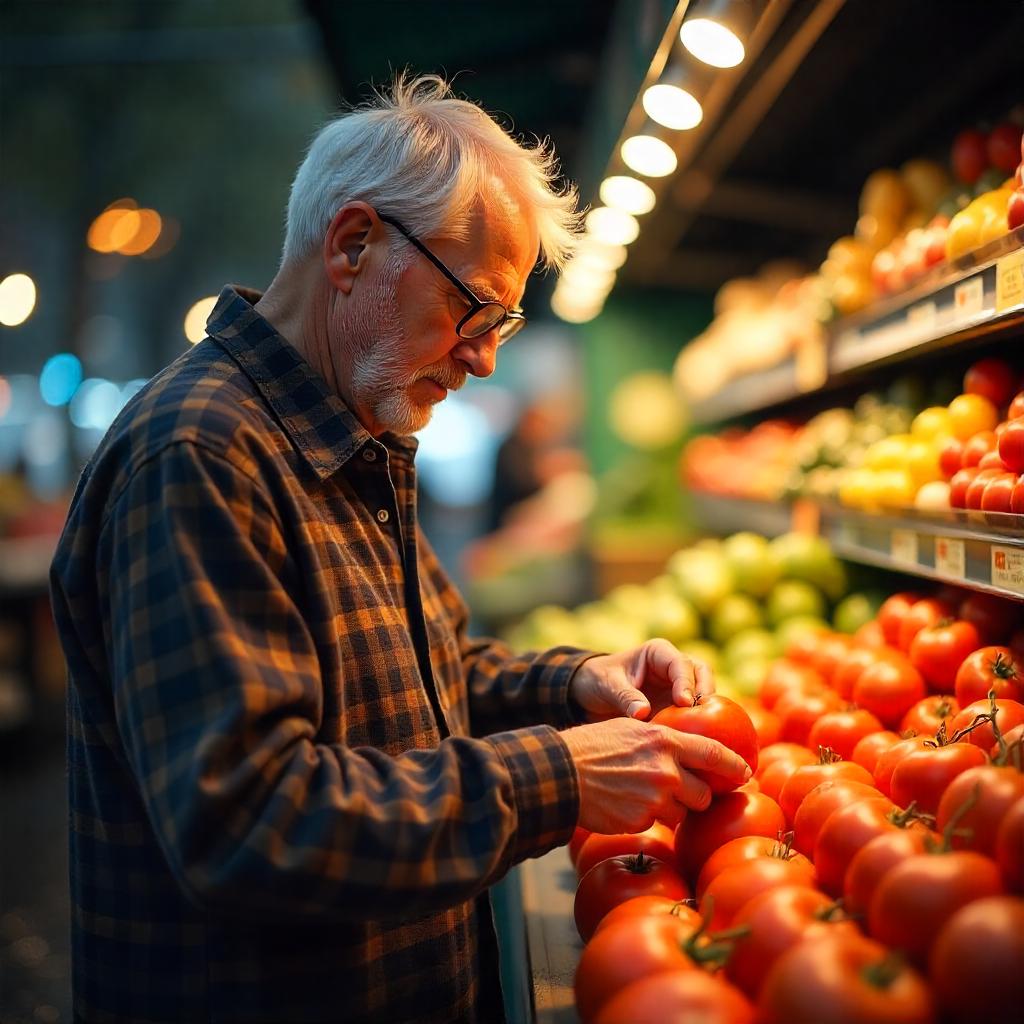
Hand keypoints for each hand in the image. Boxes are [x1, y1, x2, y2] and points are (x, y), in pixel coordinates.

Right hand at [561, 717, 749, 832]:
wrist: (563, 773)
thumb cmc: (594, 746)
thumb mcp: (632, 729)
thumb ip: (663, 740)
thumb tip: (690, 750)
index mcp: (665, 740)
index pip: (714, 753)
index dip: (734, 765)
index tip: (746, 772)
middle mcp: (666, 770)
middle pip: (703, 792)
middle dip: (696, 795)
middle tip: (681, 790)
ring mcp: (655, 798)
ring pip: (682, 812)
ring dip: (671, 808)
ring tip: (644, 795)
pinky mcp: (642, 820)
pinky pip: (657, 823)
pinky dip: (648, 817)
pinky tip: (627, 804)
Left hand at [570, 639, 714, 723]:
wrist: (592, 692)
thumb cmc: (599, 680)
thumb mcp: (608, 685)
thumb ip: (626, 697)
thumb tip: (643, 713)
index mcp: (658, 653)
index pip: (680, 663)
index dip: (686, 682)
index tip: (684, 702)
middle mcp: (674, 667)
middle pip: (702, 673)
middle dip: (705, 692)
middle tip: (701, 715)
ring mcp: (679, 687)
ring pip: (705, 693)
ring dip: (706, 710)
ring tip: (701, 729)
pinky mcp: (679, 706)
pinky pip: (695, 712)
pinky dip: (698, 723)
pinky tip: (694, 739)